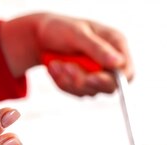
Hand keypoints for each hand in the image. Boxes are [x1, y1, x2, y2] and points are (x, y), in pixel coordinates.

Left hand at [0, 13, 133, 96]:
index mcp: (115, 44)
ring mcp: (98, 74)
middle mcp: (110, 61)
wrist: (40, 37)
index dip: (113, 79)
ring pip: (91, 91)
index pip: (126, 71)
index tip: (92, 78)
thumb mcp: (78, 34)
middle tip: (67, 67)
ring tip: (55, 63)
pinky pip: (77, 93)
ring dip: (70, 80)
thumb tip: (118, 63)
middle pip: (110, 86)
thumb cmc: (60, 28)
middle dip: (85, 79)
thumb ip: (98, 49)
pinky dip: (64, 83)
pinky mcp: (85, 84)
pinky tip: (55, 68)